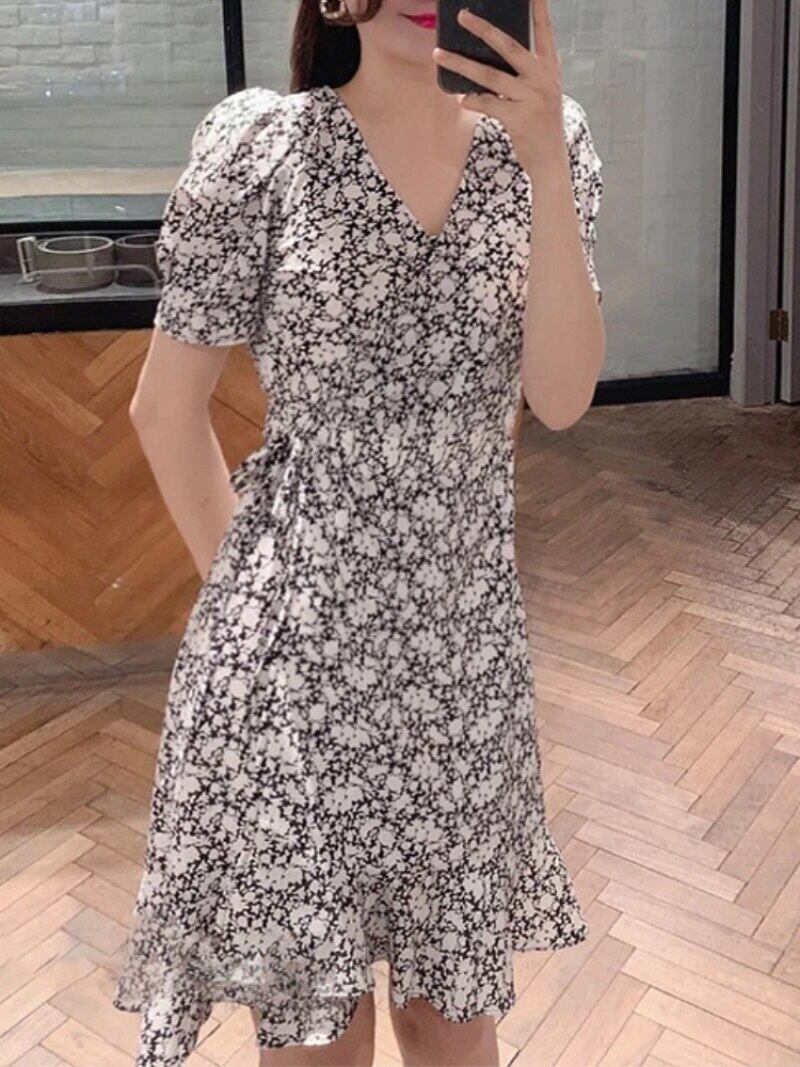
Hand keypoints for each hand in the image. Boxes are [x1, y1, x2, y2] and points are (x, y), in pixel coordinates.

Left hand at [432, 0, 565, 178]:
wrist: (550, 160)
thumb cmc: (541, 123)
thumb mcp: (542, 92)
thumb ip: (527, 72)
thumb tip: (493, 53)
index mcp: (550, 68)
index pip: (544, 31)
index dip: (539, 10)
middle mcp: (542, 79)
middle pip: (509, 47)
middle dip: (484, 29)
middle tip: (463, 16)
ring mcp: (531, 98)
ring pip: (491, 76)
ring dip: (462, 65)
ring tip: (440, 55)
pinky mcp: (518, 119)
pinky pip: (488, 104)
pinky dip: (473, 100)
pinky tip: (461, 98)